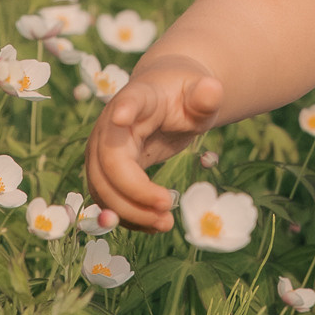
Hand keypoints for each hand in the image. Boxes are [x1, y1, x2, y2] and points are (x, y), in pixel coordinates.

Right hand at [83, 58, 221, 231]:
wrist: (164, 99)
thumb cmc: (183, 96)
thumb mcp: (200, 95)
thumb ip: (205, 96)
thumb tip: (213, 89)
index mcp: (137, 98)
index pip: (127, 102)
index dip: (123, 110)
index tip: (121, 116)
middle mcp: (110, 125)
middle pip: (108, 162)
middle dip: (134, 191)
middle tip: (168, 205)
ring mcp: (101, 150)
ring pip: (101, 187)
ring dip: (129, 212)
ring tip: (165, 223)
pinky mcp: (105, 172)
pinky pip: (107, 199)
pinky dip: (128, 217)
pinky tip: (153, 225)